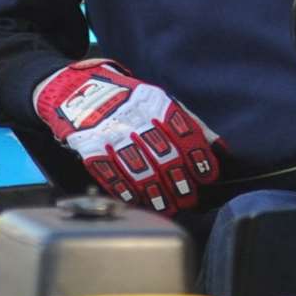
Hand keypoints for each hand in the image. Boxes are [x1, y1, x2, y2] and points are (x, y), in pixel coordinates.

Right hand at [33, 59, 220, 212]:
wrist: (75, 89)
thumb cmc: (126, 100)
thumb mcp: (160, 101)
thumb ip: (190, 124)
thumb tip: (220, 148)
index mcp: (155, 103)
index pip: (183, 132)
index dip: (198, 158)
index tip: (207, 177)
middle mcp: (134, 117)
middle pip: (163, 154)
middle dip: (179, 181)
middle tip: (189, 198)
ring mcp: (111, 132)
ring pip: (138, 168)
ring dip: (155, 192)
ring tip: (167, 206)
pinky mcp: (90, 146)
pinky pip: (110, 173)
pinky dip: (125, 189)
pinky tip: (137, 200)